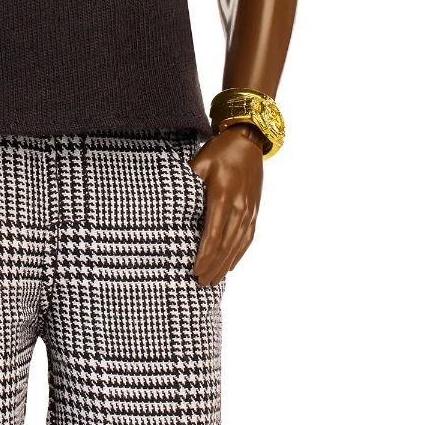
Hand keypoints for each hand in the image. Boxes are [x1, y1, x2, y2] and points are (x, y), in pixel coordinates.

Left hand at [189, 124, 264, 284]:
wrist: (247, 141)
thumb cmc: (218, 151)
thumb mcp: (198, 164)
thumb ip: (186, 185)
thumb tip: (170, 204)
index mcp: (223, 196)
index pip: (213, 233)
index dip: (204, 255)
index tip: (194, 270)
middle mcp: (239, 207)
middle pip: (226, 245)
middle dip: (213, 266)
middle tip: (200, 283)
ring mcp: (249, 210)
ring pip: (237, 245)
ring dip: (225, 265)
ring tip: (213, 281)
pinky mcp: (254, 210)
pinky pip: (247, 238)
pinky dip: (238, 254)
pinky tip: (230, 266)